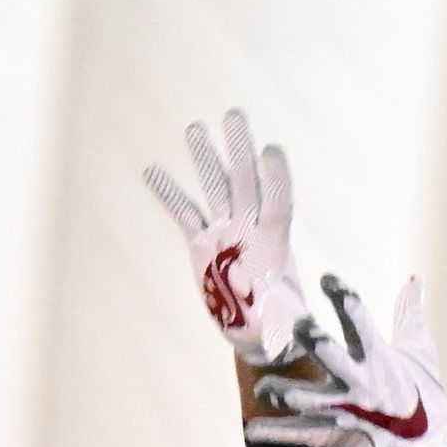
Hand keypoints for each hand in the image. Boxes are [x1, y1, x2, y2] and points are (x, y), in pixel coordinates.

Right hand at [144, 110, 305, 362]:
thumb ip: (289, 322)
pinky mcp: (203, 244)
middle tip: (234, 114)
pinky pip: (185, 213)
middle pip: (244, 182)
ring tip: (194, 128)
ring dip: (205, 158)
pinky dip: (170, 194)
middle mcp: (250, 230)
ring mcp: (225, 233)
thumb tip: (293, 331)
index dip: (275, 178)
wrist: (260, 332)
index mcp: (275, 245)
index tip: (271, 149)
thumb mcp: (288, 327)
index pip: (277, 203)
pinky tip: (152, 170)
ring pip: (215, 188)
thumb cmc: (282, 329)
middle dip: (239, 149)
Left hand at [246, 275, 446, 446]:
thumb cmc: (425, 394)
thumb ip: (409, 314)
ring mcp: (346, 410)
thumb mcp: (420, 351)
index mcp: (379, 357)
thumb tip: (415, 278)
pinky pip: (302, 434)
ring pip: (308, 399)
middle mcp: (360, 382)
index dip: (343, 296)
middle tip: (298, 324)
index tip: (327, 279)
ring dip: (284, 392)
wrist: (431, 444)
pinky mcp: (337, 435)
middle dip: (314, 340)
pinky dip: (276, 433)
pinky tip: (252, 429)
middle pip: (332, 356)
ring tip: (262, 387)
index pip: (360, 320)